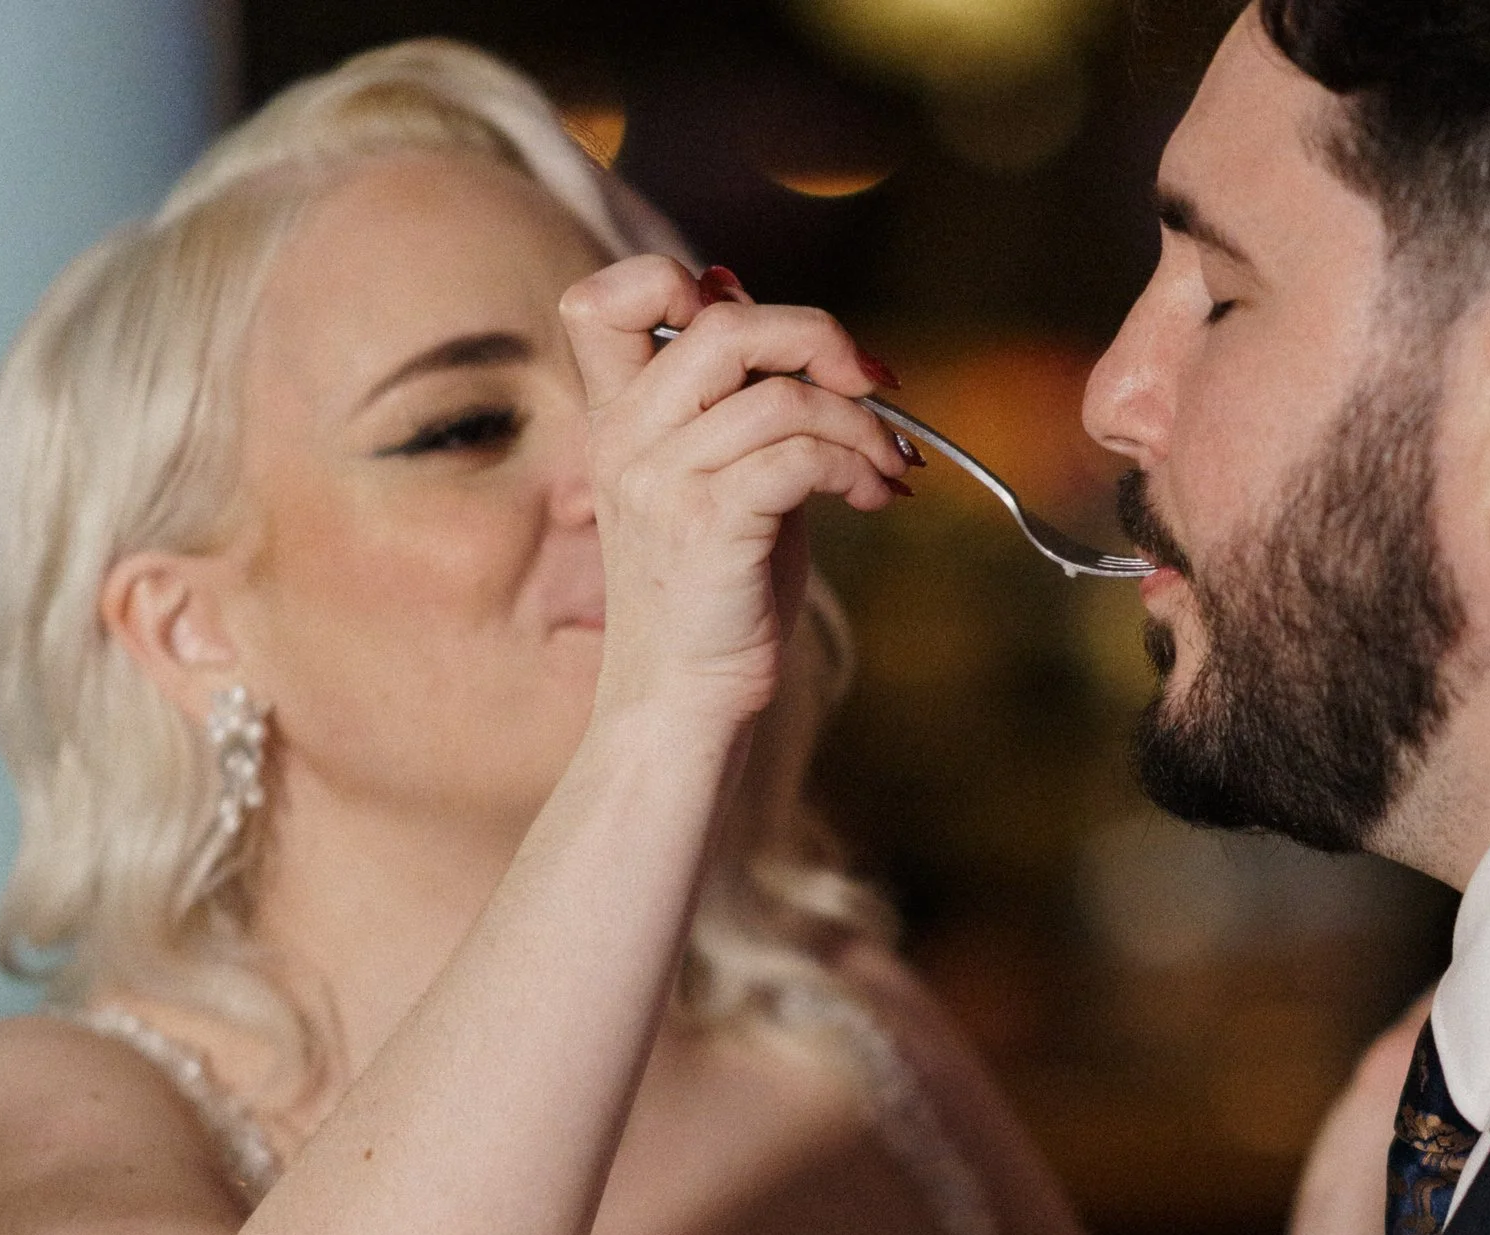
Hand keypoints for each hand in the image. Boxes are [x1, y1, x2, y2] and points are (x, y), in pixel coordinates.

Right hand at [558, 257, 911, 729]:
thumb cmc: (714, 588)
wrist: (683, 697)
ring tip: (887, 465)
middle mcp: (626, 438)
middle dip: (819, 338)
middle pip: (723, 324)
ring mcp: (662, 482)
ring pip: (781, 396)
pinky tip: (874, 495)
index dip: (678, 281)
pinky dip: (857, 466)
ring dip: (860, 424)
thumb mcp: (716, 469)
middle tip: (870, 381)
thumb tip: (729, 282)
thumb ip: (726, 388)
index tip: (765, 333)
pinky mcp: (708, 527)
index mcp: (616, 415)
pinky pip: (800, 455)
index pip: (603, 297)